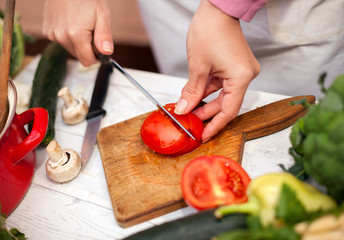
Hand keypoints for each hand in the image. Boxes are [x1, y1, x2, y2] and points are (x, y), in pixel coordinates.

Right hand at [42, 0, 113, 65]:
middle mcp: (61, 37)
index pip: (87, 61)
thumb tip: (107, 53)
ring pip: (70, 49)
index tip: (100, 49)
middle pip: (79, 56)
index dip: (96, 58)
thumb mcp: (102, 15)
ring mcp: (52, 34)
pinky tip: (71, 23)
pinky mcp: (47, 31)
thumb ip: (104, 37)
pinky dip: (68, 36)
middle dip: (87, 49)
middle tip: (91, 32)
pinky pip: (61, 41)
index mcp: (76, 35)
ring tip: (81, 25)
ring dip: (78, 43)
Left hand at [175, 0, 259, 141]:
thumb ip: (192, 92)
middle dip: (205, 114)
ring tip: (187, 111)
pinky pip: (220, 84)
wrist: (217, 8)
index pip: (228, 111)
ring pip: (221, 95)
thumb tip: (184, 110)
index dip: (214, 126)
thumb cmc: (211, 30)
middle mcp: (245, 76)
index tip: (203, 136)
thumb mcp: (198, 67)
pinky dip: (207, 91)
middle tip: (190, 123)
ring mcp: (239, 71)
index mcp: (241, 78)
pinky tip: (193, 98)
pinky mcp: (233, 66)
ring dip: (204, 103)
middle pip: (225, 104)